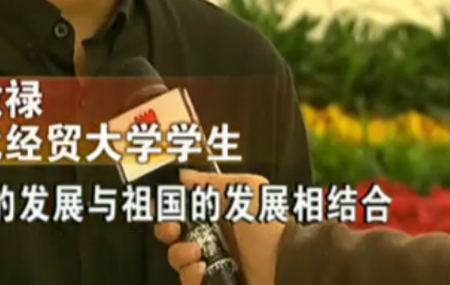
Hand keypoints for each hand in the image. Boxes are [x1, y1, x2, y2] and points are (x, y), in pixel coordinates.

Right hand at [153, 169, 284, 284]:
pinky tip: (202, 270)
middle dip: (167, 231)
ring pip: (178, 261)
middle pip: (173, 236)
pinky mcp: (215, 283)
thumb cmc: (271, 225)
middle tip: (174, 230)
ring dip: (180, 255)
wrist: (287, 263)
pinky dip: (190, 277)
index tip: (162, 207)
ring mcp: (213, 263)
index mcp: (217, 214)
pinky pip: (190, 283)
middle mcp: (212, 238)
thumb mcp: (246, 189)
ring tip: (197, 253)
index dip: (168, 209)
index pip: (182, 210)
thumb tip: (185, 176)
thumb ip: (213, 181)